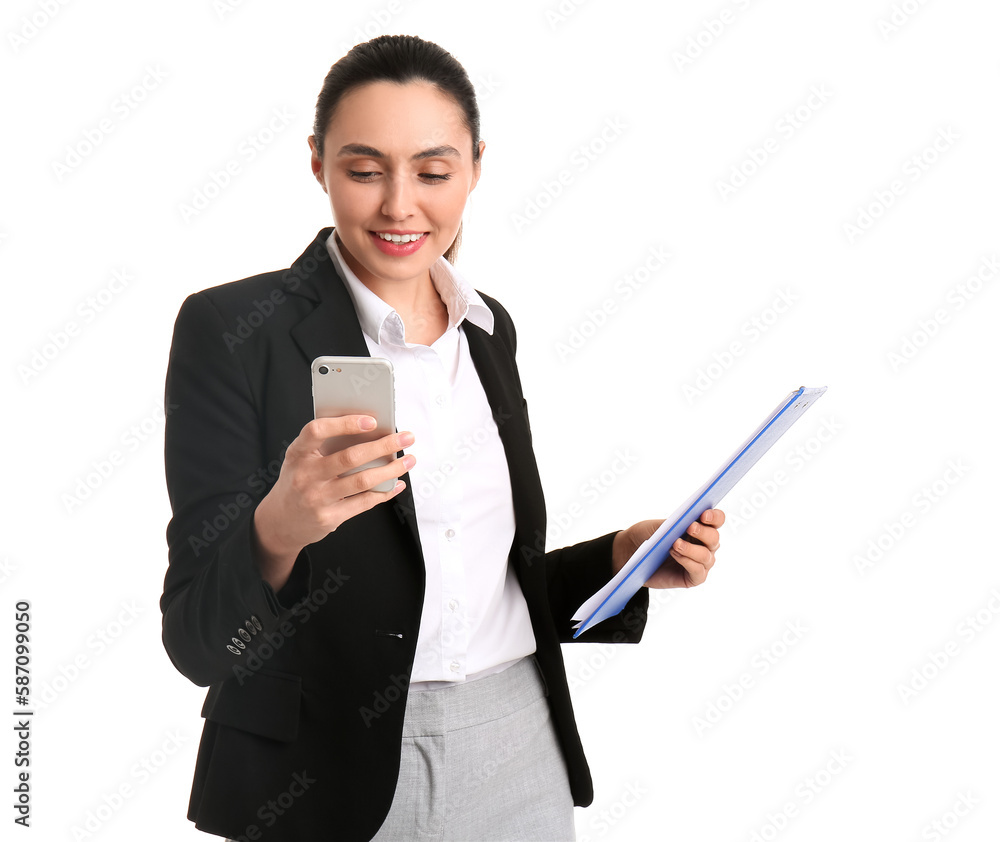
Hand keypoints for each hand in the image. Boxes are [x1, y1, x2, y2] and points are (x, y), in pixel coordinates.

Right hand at [252, 415, 413, 589]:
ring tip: (408, 460)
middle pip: (350, 457)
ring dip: (391, 470)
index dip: (345, 423)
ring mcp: (317, 498)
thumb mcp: (301, 459)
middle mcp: (305, 475)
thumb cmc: (298, 481)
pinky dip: (384, 492)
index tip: (372, 420)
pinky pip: (364, 503)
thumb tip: (369, 430)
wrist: (280, 521)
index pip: (317, 431)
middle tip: (406, 437)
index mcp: (297, 453)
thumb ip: (325, 445)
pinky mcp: (329, 518)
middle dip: (383, 446)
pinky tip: (396, 484)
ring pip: (362, 481)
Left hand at [611, 509, 724, 588]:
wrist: (632, 553)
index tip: (703, 514)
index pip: (717, 520)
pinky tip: (674, 554)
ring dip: (692, 549)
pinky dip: (687, 561)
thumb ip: (674, 524)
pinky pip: (698, 571)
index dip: (714, 516)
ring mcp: (700, 563)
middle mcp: (705, 545)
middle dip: (703, 532)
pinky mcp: (693, 578)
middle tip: (690, 527)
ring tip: (675, 544)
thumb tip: (686, 523)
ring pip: (707, 556)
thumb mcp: (659, 526)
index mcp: (701, 527)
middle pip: (714, 538)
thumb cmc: (648, 536)